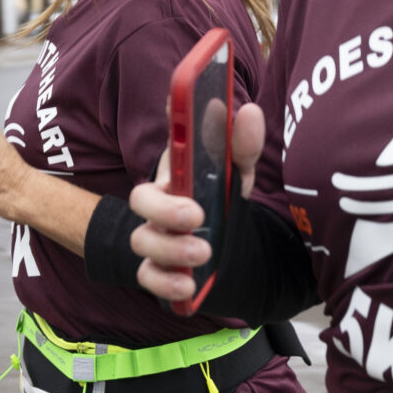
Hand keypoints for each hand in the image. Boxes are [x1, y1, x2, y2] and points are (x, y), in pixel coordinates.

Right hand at [132, 99, 262, 302]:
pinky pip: (149, 277)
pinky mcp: (159, 269)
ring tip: (203, 253)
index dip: (169, 126)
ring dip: (170, 248)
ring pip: (142, 241)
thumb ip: (243, 147)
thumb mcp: (238, 173)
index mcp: (176, 171)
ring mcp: (155, 236)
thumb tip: (250, 113)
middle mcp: (159, 202)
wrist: (228, 246)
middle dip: (164, 208)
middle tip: (195, 216)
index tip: (176, 107)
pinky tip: (187, 286)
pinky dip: (165, 283)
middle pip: (141, 199)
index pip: (168, 146)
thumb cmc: (222, 199)